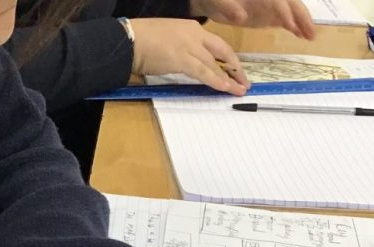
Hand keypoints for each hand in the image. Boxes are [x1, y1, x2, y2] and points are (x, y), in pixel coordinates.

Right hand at [129, 19, 249, 94]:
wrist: (129, 40)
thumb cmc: (143, 40)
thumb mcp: (169, 38)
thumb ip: (183, 47)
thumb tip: (190, 63)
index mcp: (192, 28)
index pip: (216, 44)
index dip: (229, 59)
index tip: (236, 70)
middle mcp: (194, 34)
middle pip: (223, 52)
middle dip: (236, 68)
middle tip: (244, 82)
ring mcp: (189, 46)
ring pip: (215, 64)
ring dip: (229, 79)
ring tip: (238, 91)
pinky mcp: (182, 59)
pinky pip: (204, 72)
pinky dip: (216, 81)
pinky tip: (224, 88)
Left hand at [190, 0, 315, 39]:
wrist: (210, 2)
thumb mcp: (216, 2)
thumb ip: (228, 7)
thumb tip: (241, 16)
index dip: (284, 11)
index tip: (290, 26)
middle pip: (290, 3)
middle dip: (301, 16)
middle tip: (310, 33)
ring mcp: (269, 5)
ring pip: (291, 10)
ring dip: (302, 22)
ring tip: (310, 37)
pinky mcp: (268, 15)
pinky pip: (284, 19)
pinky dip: (294, 26)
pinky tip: (301, 36)